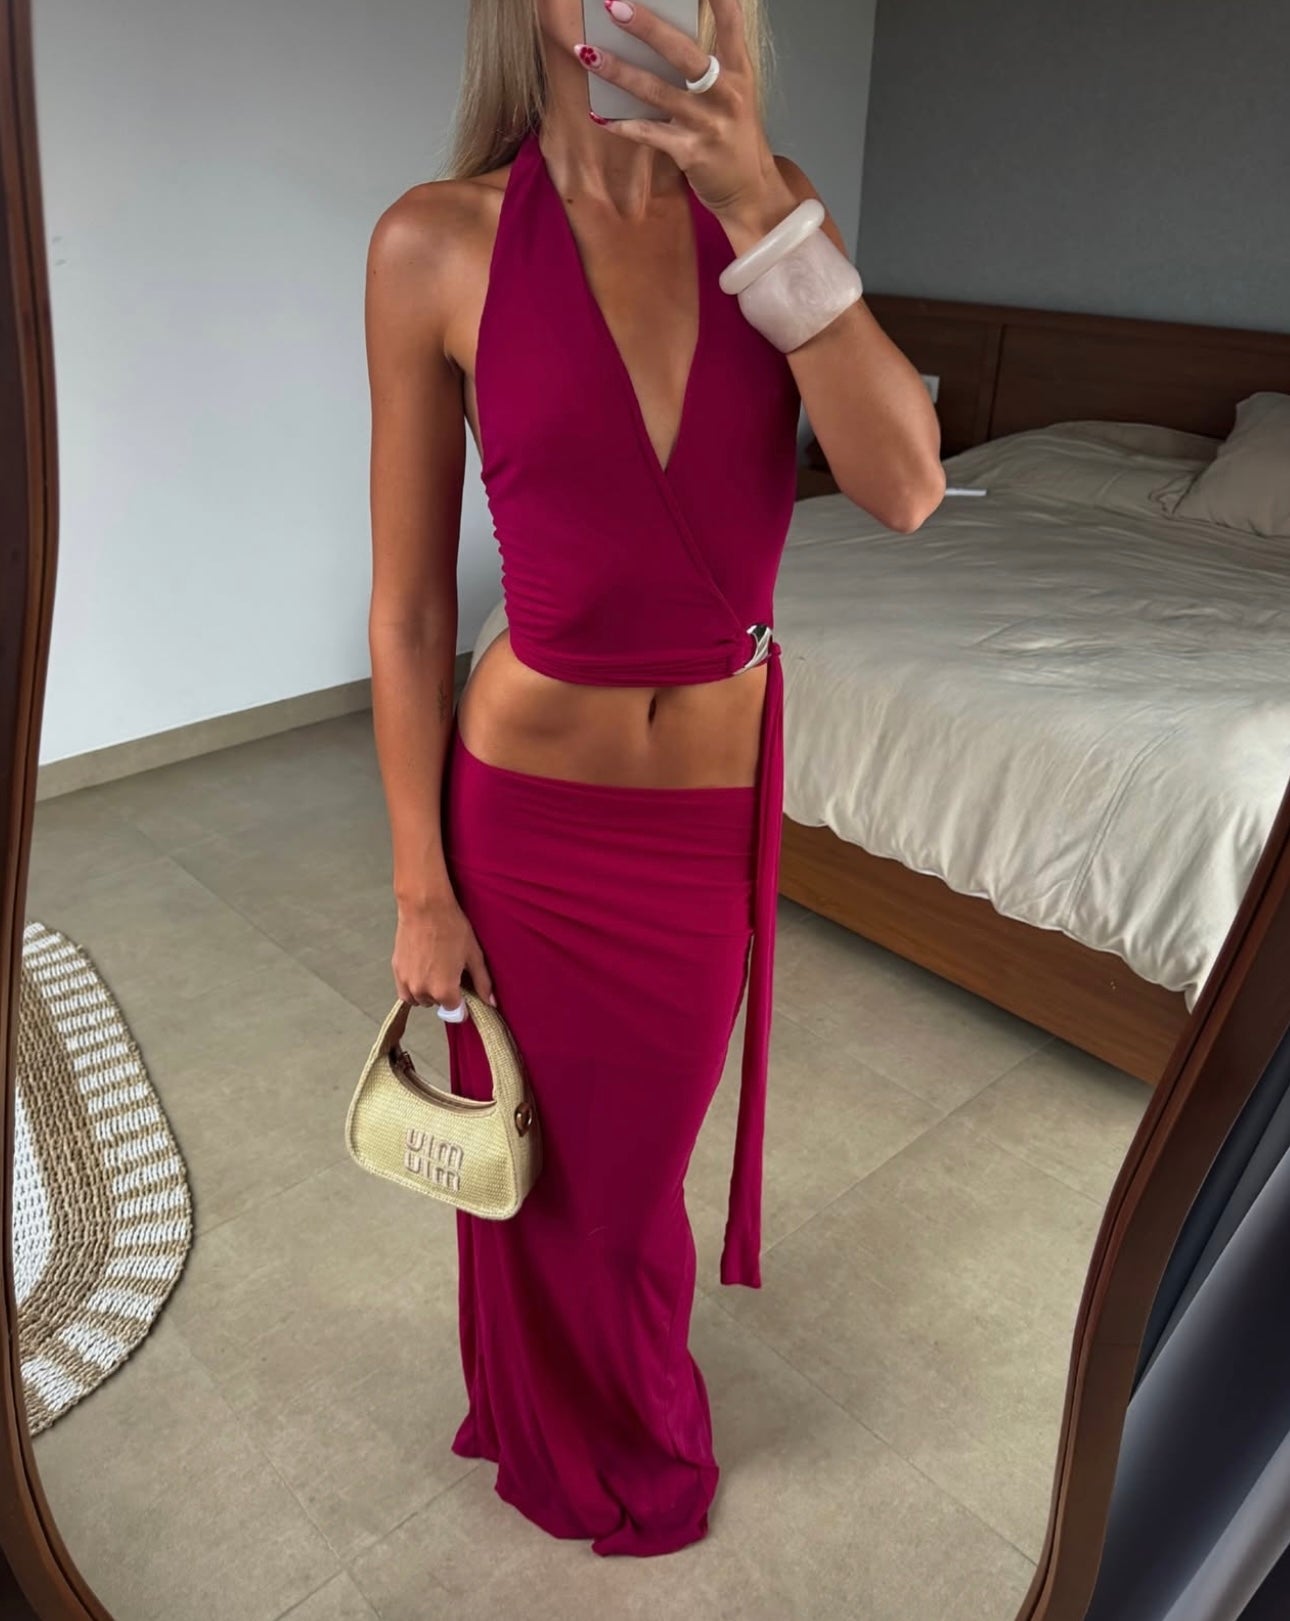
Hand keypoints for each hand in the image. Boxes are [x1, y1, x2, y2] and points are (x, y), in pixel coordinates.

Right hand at [392, 895, 495, 1013]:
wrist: (425, 906)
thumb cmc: (453, 929)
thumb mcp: (474, 955)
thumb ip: (482, 982)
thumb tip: (490, 1003)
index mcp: (444, 991)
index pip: (454, 1011)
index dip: (462, 1001)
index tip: (464, 988)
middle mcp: (422, 991)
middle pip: (437, 1004)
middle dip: (444, 993)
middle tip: (450, 971)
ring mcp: (406, 982)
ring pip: (420, 999)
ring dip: (428, 992)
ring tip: (435, 969)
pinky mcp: (396, 971)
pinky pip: (405, 991)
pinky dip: (413, 986)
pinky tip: (422, 969)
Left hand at [578, 0, 795, 233]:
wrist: (751, 192)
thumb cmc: (735, 140)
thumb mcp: (732, 97)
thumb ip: (705, 69)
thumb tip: (660, 40)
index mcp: (739, 72)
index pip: (731, 21)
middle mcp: (725, 93)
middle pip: (683, 52)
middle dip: (646, 27)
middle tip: (615, 6)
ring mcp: (708, 123)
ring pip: (656, 91)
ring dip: (618, 71)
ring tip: (587, 53)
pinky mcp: (690, 152)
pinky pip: (648, 134)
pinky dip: (622, 125)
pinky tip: (599, 115)